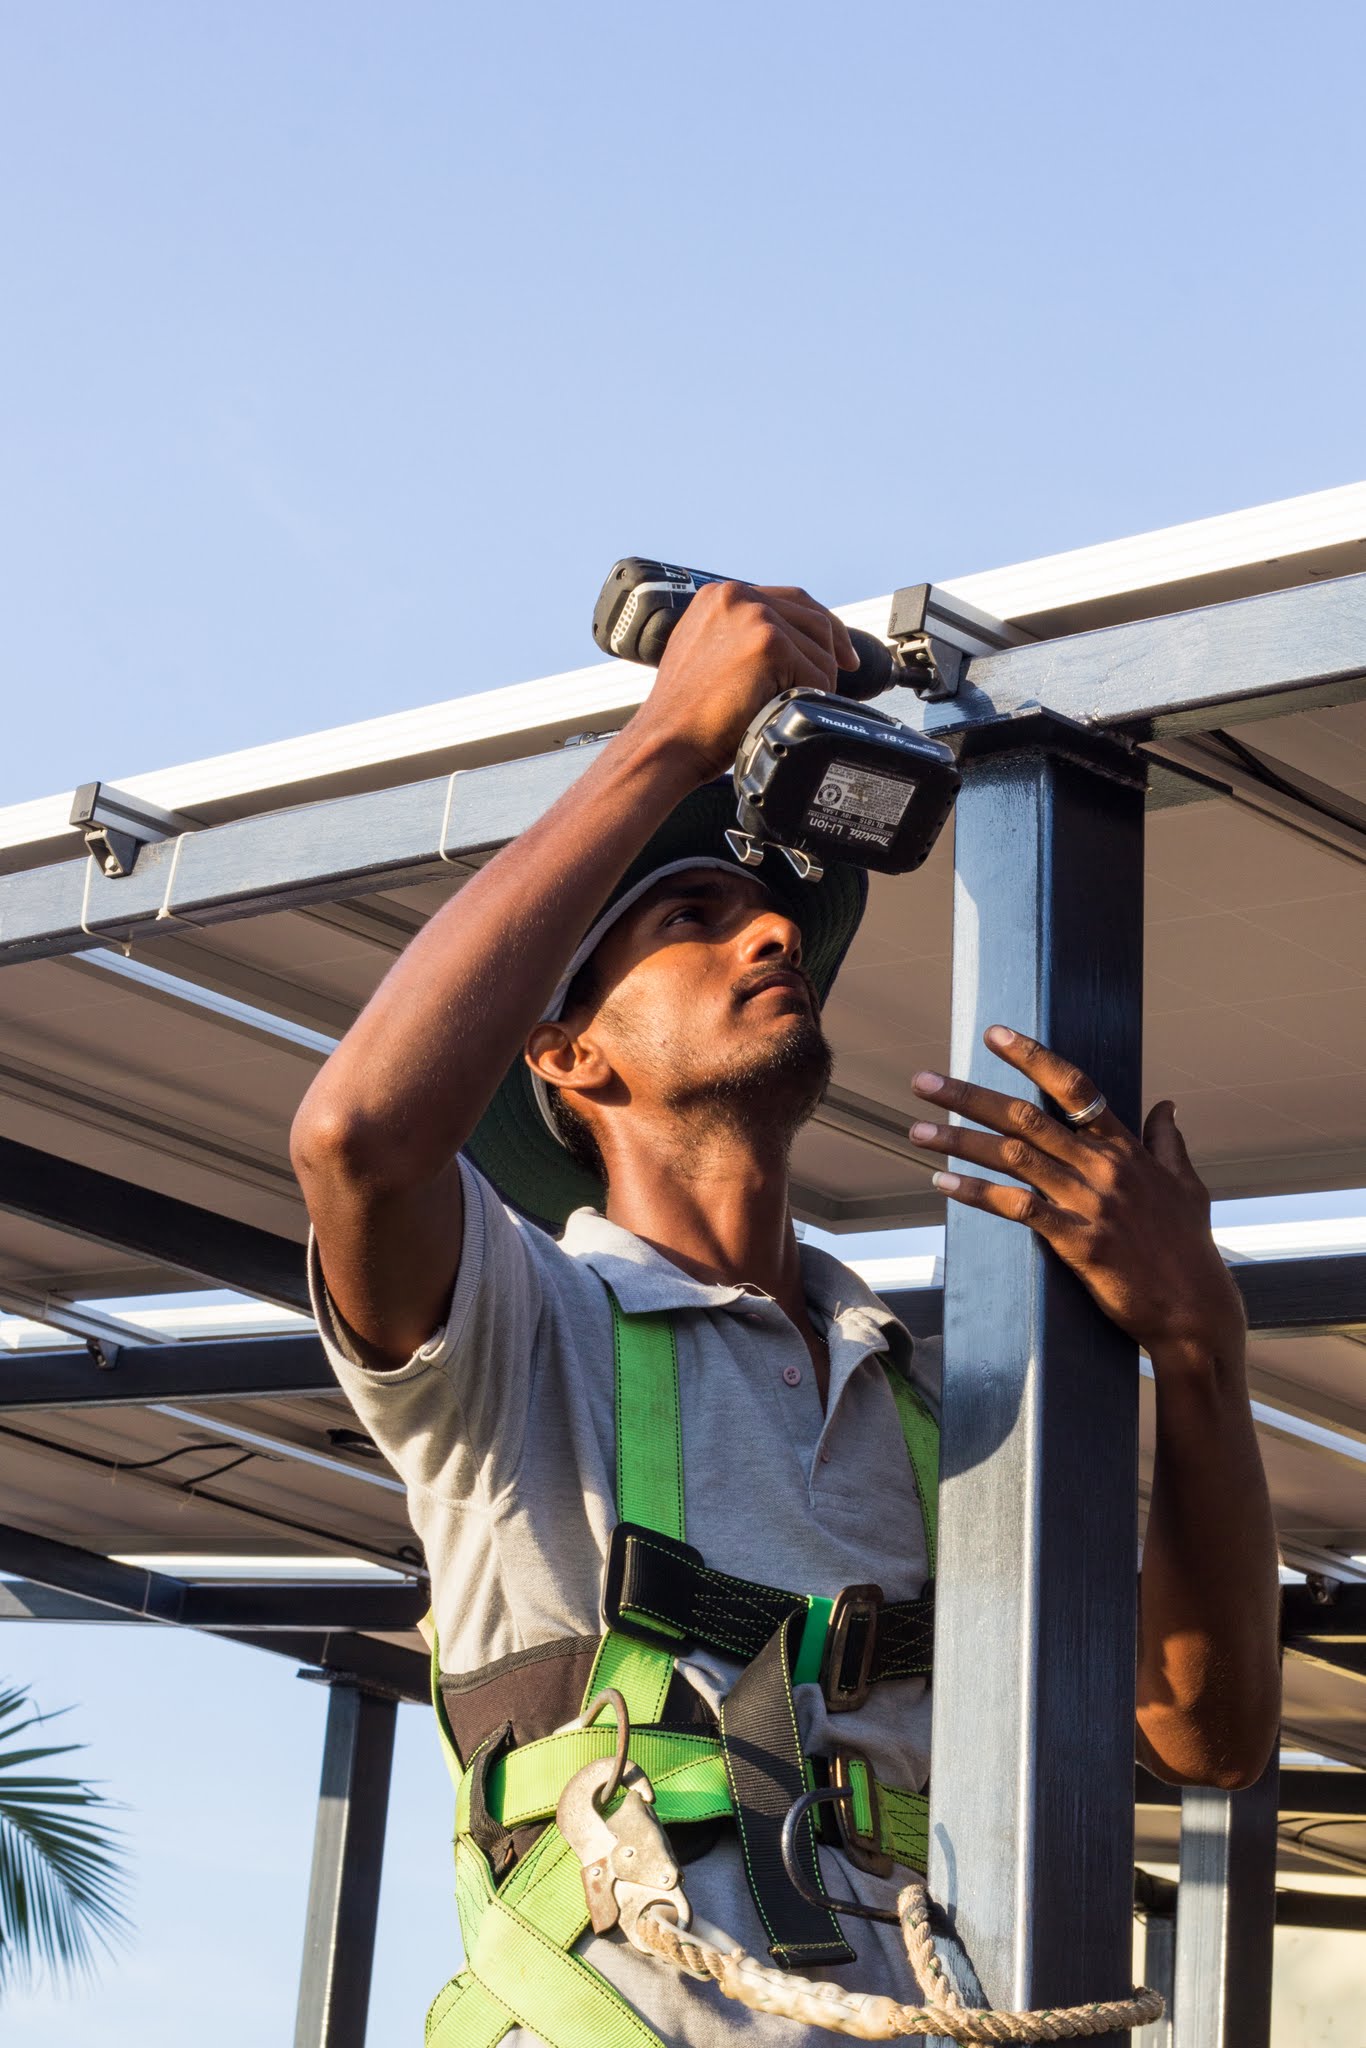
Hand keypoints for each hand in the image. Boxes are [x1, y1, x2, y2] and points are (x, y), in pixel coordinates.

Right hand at [632, 580, 858, 781]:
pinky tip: (788, 712)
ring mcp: (754, 616)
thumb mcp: (705, 656)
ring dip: (818, 681)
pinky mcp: (770, 643)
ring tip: (796, 705)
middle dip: (833, 649)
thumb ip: (739, 639)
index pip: (788, 599)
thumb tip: (785, 644)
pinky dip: (813, 697)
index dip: (819, 625)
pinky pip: (817, 674)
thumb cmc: (684, 716)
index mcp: (718, 595)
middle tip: (844, 674)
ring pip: (818, 648)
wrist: (666, 742)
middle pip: (812, 616)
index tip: (837, 650)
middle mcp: (736, 596)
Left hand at [909, 1026, 1244, 1366]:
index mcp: (1126, 1149)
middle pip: (1026, 1118)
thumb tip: (1167, 1103)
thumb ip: (1169, 1141)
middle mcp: (1104, 1168)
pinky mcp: (1079, 1243)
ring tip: (917, 1131)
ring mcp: (1090, 1204)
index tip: (994, 1034)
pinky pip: (1019, 1209)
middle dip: (969, 1097)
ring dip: (959, 1142)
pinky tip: (943, 1184)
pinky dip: (977, 1194)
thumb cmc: (1189, 1247)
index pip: (1073, 1087)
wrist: (1195, 1310)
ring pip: (1013, 1158)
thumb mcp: (1188, 1185)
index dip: (1032, 1057)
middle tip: (923, 1082)